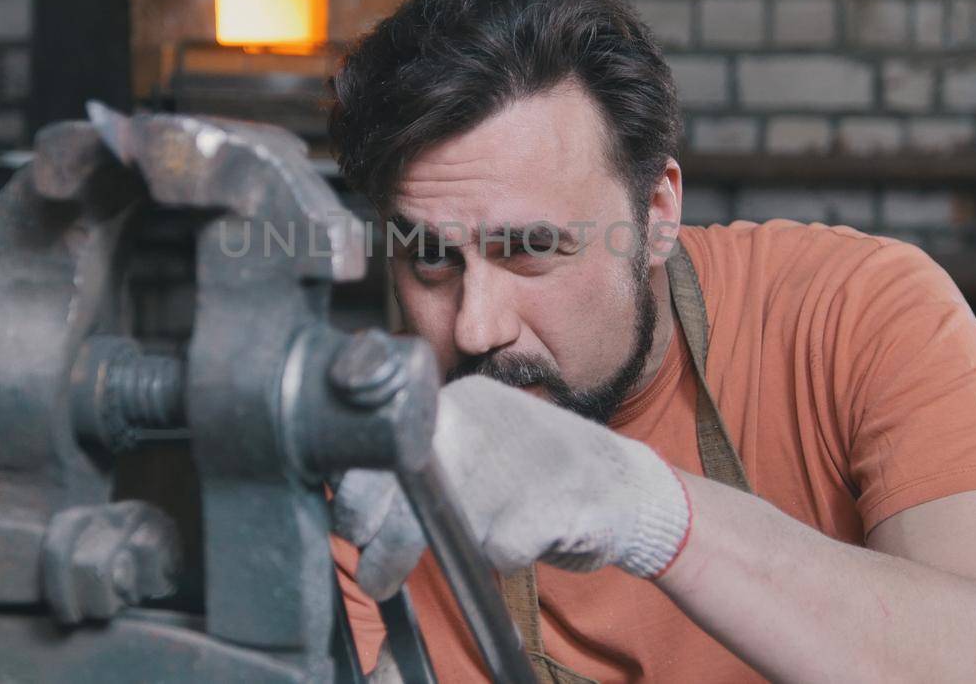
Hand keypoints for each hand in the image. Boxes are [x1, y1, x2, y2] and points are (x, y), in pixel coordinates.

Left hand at [332, 374, 690, 599]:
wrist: (627, 488)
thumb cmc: (537, 476)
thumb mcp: (478, 446)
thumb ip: (423, 459)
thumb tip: (347, 494)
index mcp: (459, 402)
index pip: (386, 444)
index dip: (361, 493)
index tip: (352, 528)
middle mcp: (482, 421)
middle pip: (404, 485)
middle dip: (382, 539)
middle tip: (375, 573)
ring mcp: (518, 458)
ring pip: (449, 524)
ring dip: (450, 549)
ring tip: (478, 543)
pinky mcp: (551, 501)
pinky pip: (500, 549)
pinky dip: (506, 557)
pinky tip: (525, 539)